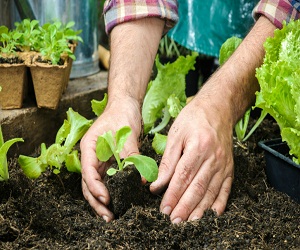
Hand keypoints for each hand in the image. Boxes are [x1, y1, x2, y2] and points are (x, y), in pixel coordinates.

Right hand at [80, 99, 141, 221]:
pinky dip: (113, 192)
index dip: (96, 187)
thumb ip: (131, 155)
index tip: (107, 199)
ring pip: (97, 185)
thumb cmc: (122, 114)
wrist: (125, 106)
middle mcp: (91, 157)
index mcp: (89, 147)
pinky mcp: (110, 163)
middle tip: (108, 217)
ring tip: (112, 216)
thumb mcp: (127, 133)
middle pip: (89, 183)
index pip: (88, 171)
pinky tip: (119, 202)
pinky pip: (109, 180)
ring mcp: (100, 161)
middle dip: (97, 201)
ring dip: (103, 201)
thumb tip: (141, 178)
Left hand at [150, 98, 233, 222]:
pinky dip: (219, 204)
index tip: (164, 209)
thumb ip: (168, 160)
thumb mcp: (176, 134)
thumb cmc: (193, 119)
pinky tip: (212, 215)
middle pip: (197, 188)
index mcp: (198, 148)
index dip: (173, 195)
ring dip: (200, 210)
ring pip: (211, 192)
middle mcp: (213, 159)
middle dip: (184, 207)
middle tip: (174, 222)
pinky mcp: (230, 168)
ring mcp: (224, 164)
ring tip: (189, 224)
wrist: (218, 108)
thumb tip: (157, 183)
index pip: (183, 177)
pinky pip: (226, 189)